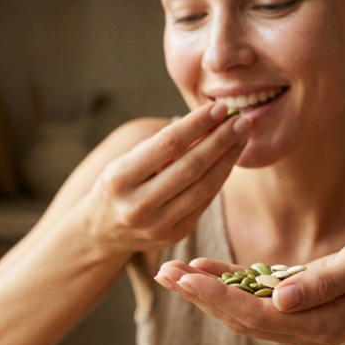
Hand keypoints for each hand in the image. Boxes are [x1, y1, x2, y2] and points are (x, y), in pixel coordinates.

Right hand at [82, 102, 250, 253]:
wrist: (102, 232)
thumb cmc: (118, 185)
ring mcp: (157, 225)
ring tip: (242, 137)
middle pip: (191, 166)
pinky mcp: (173, 236)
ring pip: (203, 187)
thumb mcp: (125, 161)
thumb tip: (208, 121)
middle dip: (221, 139)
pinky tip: (229, 160)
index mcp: (120, 178)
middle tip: (242, 119)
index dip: (197, 124)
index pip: (167, 144)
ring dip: (227, 159)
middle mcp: (137, 205)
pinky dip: (219, 178)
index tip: (219, 108)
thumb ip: (161, 146)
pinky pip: (203, 203)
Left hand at [153, 234, 344, 344]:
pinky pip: (250, 298)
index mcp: (314, 326)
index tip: (186, 277)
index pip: (255, 315)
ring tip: (168, 271)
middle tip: (162, 272)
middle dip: (197, 296)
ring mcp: (293, 323)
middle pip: (237, 317)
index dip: (218, 297)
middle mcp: (298, 332)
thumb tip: (281, 300)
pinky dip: (224, 284)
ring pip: (237, 310)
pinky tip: (197, 268)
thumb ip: (322, 283)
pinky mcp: (291, 308)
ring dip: (202, 292)